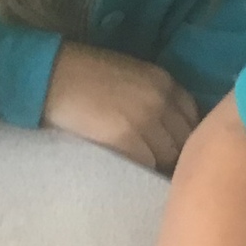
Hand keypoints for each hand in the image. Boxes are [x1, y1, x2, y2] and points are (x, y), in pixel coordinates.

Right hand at [41, 42, 198, 170]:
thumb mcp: (131, 75)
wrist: (51, 75)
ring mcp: (146, 119)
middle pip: (185, 140)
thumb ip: (154, 95)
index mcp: (165, 81)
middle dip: (175, 154)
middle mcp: (162, 99)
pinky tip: (129, 171)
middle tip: (159, 166)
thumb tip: (168, 127)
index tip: (173, 147)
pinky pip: (146, 164)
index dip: (185, 136)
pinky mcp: (126, 138)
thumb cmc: (85, 73)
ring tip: (143, 171)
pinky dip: (141, 170)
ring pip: (168, 156)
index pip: (194, 117)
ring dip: (158, 165)